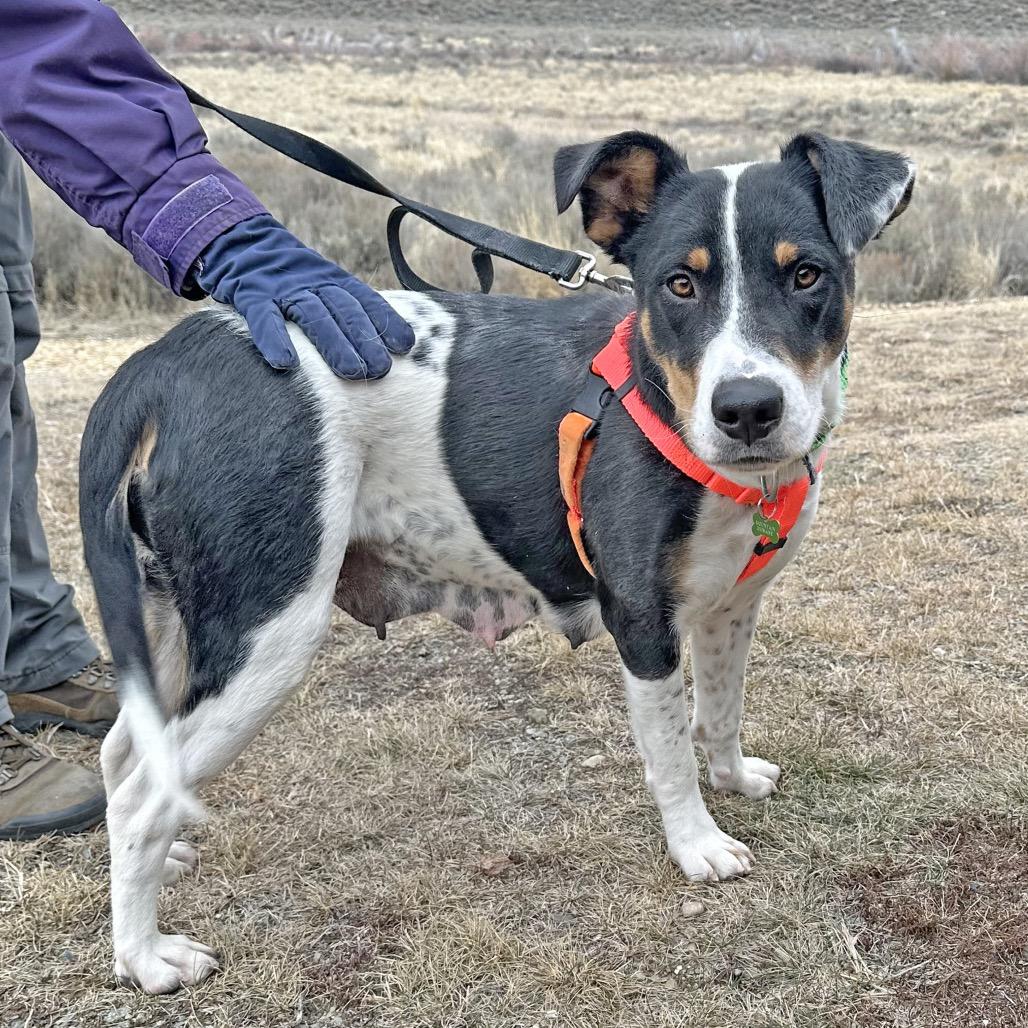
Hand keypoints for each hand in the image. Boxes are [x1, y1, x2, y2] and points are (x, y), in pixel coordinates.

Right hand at [196, 215, 413, 377]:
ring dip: (334, 344)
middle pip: (344, 311)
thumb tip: (381, 346)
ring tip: (351, 372)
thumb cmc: (285, 279)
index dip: (385, 320)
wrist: (234, 240)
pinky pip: (262, 317)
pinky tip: (285, 363)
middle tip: (381, 370)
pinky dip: (273, 338)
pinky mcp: (250, 294)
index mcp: (331, 279)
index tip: (405, 345)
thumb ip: (344, 309)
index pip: (364, 299)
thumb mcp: (318, 285)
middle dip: (364, 339)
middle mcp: (312, 282)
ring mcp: (282, 288)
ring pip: (313, 315)